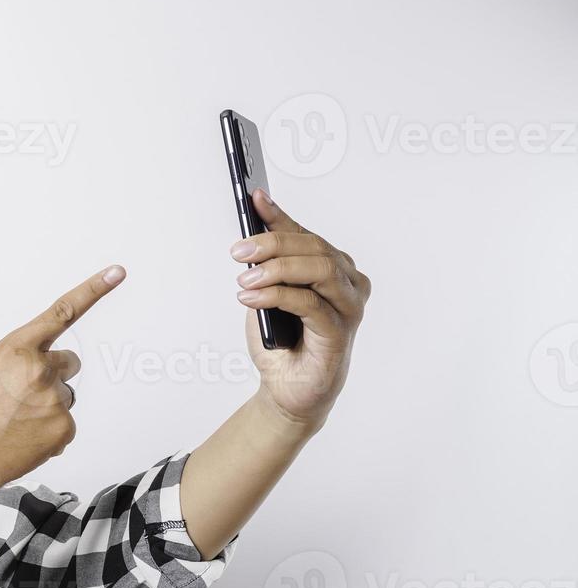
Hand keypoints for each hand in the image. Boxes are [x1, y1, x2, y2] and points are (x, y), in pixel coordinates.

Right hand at [0, 265, 124, 498]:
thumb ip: (17, 355)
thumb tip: (41, 357)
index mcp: (17, 349)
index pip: (62, 313)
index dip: (92, 290)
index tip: (117, 272)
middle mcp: (39, 369)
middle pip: (69, 362)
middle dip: (52, 375)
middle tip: (21, 397)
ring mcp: (54, 399)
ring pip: (66, 394)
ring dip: (48, 405)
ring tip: (17, 421)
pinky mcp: (64, 427)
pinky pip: (66, 422)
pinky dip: (49, 430)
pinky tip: (25, 437)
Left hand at [233, 188, 371, 429]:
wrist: (287, 389)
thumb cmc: (281, 340)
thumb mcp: (267, 294)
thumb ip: (266, 267)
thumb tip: (251, 237)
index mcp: (333, 267)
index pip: (305, 234)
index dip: (279, 216)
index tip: (253, 198)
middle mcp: (347, 282)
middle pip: (313, 248)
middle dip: (272, 244)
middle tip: (238, 251)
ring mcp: (348, 307)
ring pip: (318, 269)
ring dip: (276, 269)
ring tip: (244, 279)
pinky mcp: (339, 332)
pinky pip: (310, 303)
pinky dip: (277, 295)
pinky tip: (251, 298)